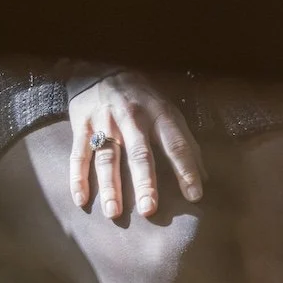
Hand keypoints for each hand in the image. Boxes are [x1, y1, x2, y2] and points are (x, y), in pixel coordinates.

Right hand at [68, 71, 206, 217]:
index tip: (194, 195)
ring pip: (107, 157)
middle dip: (144, 182)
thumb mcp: (168, 110)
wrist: (101, 70)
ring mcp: (105, 122)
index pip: (176, 143)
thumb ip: (185, 141)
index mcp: (158, 113)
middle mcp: (132, 117)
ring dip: (110, 186)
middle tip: (150, 209)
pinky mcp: (82, 127)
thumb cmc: (142, 98)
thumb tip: (204, 177)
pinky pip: (79, 155)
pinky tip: (81, 200)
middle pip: (139, 153)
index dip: (186, 169)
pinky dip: (77, 178)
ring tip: (113, 212)